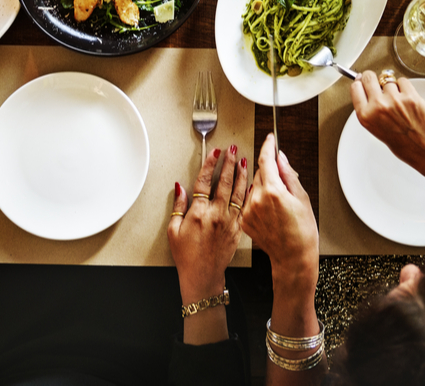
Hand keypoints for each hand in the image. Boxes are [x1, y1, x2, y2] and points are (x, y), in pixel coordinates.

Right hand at [169, 144, 248, 302]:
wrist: (203, 276)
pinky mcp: (237, 229)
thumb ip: (177, 206)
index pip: (205, 181)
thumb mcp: (173, 230)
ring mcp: (229, 221)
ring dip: (241, 174)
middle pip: (224, 182)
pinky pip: (244, 206)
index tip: (215, 153)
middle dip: (228, 163)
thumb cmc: (187, 256)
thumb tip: (180, 187)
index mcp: (199, 213)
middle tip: (232, 150)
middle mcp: (216, 215)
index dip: (210, 164)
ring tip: (243, 161)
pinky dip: (248, 193)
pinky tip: (251, 184)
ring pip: (237, 192)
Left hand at [240, 135, 317, 287]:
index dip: (268, 146)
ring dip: (263, 188)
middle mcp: (257, 199)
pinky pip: (249, 201)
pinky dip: (257, 201)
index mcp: (273, 191)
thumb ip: (288, 174)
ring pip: (253, 187)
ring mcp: (248, 211)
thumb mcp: (302, 198)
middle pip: (259, 173)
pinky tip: (270, 213)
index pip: (265, 159)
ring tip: (278, 205)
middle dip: (270, 172)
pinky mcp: (244, 220)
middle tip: (284, 185)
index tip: (270, 139)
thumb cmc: (302, 232)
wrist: (293, 258)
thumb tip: (280, 157)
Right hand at [350, 71, 424, 187]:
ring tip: (399, 101)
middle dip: (373, 78)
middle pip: (369, 77)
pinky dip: (405, 87)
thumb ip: (370, 110)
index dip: (360, 83)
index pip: (356, 88)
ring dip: (393, 87)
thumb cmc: (404, 144)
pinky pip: (403, 81)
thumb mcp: (377, 130)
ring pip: (388, 79)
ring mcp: (395, 100)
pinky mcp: (410, 96)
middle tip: (379, 83)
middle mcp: (378, 106)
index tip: (363, 81)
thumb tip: (367, 92)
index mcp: (366, 116)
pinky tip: (408, 99)